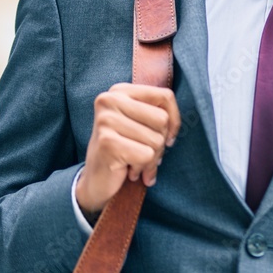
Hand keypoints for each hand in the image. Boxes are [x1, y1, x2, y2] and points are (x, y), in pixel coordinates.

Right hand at [75, 83, 180, 215]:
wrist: (95, 181)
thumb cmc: (124, 149)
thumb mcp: (141, 124)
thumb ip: (158, 112)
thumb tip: (177, 122)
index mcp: (120, 91)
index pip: (165, 96)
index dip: (174, 119)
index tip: (168, 136)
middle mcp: (109, 100)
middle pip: (162, 119)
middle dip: (161, 142)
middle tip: (145, 152)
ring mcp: (106, 120)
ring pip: (156, 139)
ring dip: (152, 158)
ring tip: (136, 162)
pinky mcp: (107, 142)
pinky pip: (147, 155)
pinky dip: (144, 168)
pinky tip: (130, 170)